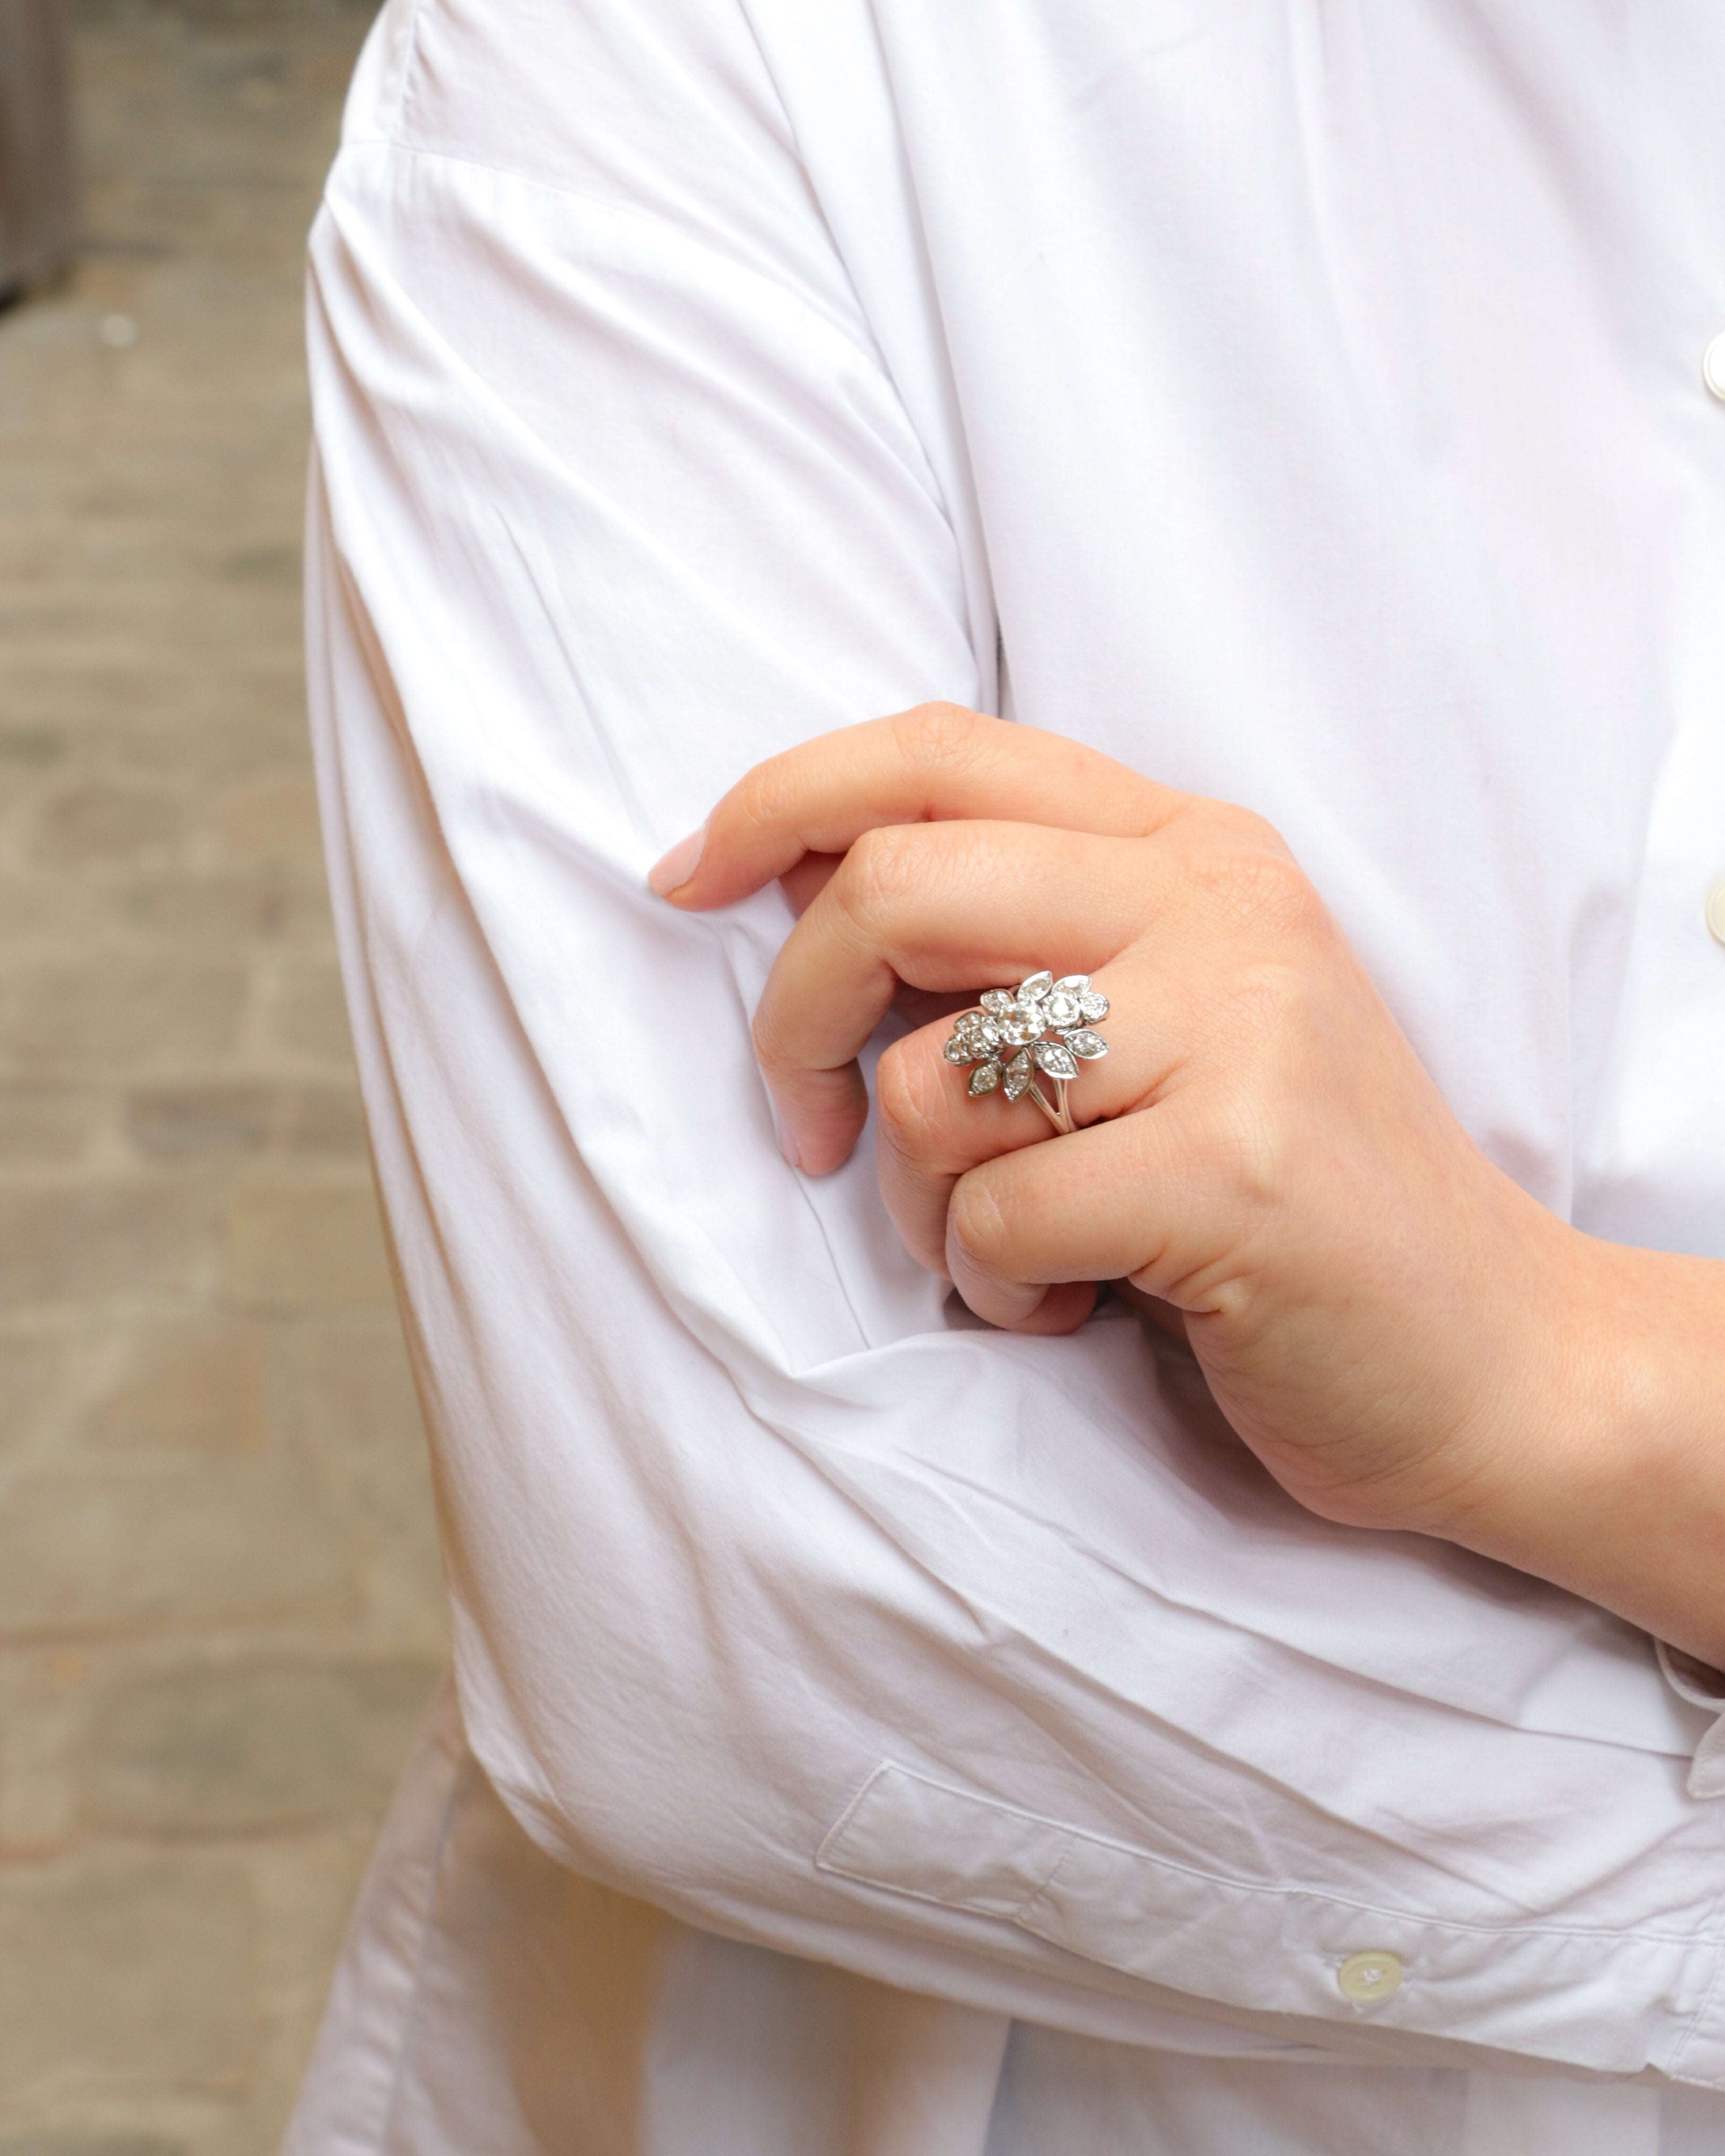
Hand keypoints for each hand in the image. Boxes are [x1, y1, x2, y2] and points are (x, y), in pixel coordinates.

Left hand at [651, 705, 1594, 1545]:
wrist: (1489, 1350)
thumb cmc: (1287, 1189)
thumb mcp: (1172, 1017)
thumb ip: (1021, 934)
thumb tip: (797, 880)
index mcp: (1191, 846)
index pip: (937, 747)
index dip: (780, 798)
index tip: (689, 879)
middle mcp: (1216, 906)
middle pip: (894, 883)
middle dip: (797, 1018)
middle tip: (813, 1124)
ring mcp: (1236, 1031)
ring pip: (927, 1081)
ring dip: (916, 1201)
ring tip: (1011, 1248)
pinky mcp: (1232, 1171)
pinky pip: (991, 1217)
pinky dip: (992, 1289)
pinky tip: (1074, 1309)